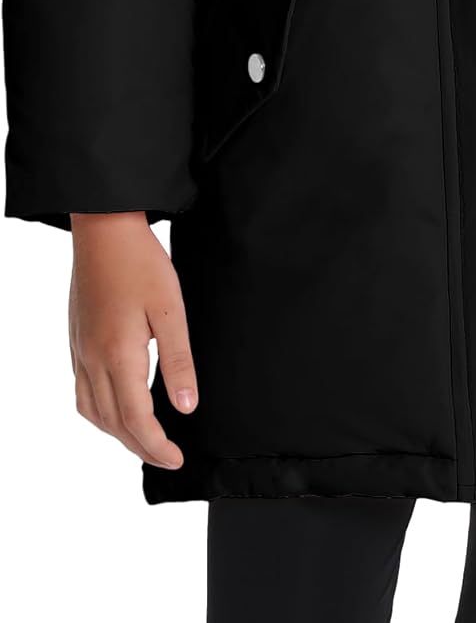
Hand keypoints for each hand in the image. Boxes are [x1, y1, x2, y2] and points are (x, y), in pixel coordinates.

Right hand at [69, 211, 197, 469]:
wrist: (104, 229)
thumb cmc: (141, 262)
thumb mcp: (171, 310)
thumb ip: (179, 361)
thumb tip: (186, 408)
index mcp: (118, 355)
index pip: (135, 419)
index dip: (156, 446)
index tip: (177, 459)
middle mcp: (92, 359)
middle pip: (112, 423)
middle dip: (140, 447)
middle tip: (167, 457)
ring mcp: (80, 351)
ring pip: (92, 412)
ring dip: (117, 434)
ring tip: (145, 439)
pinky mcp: (76, 340)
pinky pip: (81, 392)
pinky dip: (99, 413)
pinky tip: (116, 407)